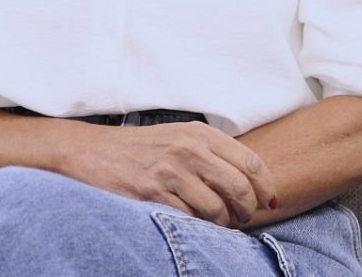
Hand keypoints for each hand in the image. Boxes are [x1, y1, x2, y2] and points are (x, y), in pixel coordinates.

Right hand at [66, 121, 276, 226]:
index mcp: (200, 133)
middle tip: (242, 218)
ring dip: (223, 224)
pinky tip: (191, 221)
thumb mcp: (179, 137)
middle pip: (241, 188)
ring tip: (216, 223)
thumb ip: (212, 152)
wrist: (94, 153)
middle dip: (247, 210)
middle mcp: (189, 149)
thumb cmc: (141, 149)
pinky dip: (196, 227)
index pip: (251, 162)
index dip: (265, 187)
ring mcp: (172, 171)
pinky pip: (190, 220)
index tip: (268, 202)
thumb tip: (250, 180)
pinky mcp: (154, 194)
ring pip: (218, 209)